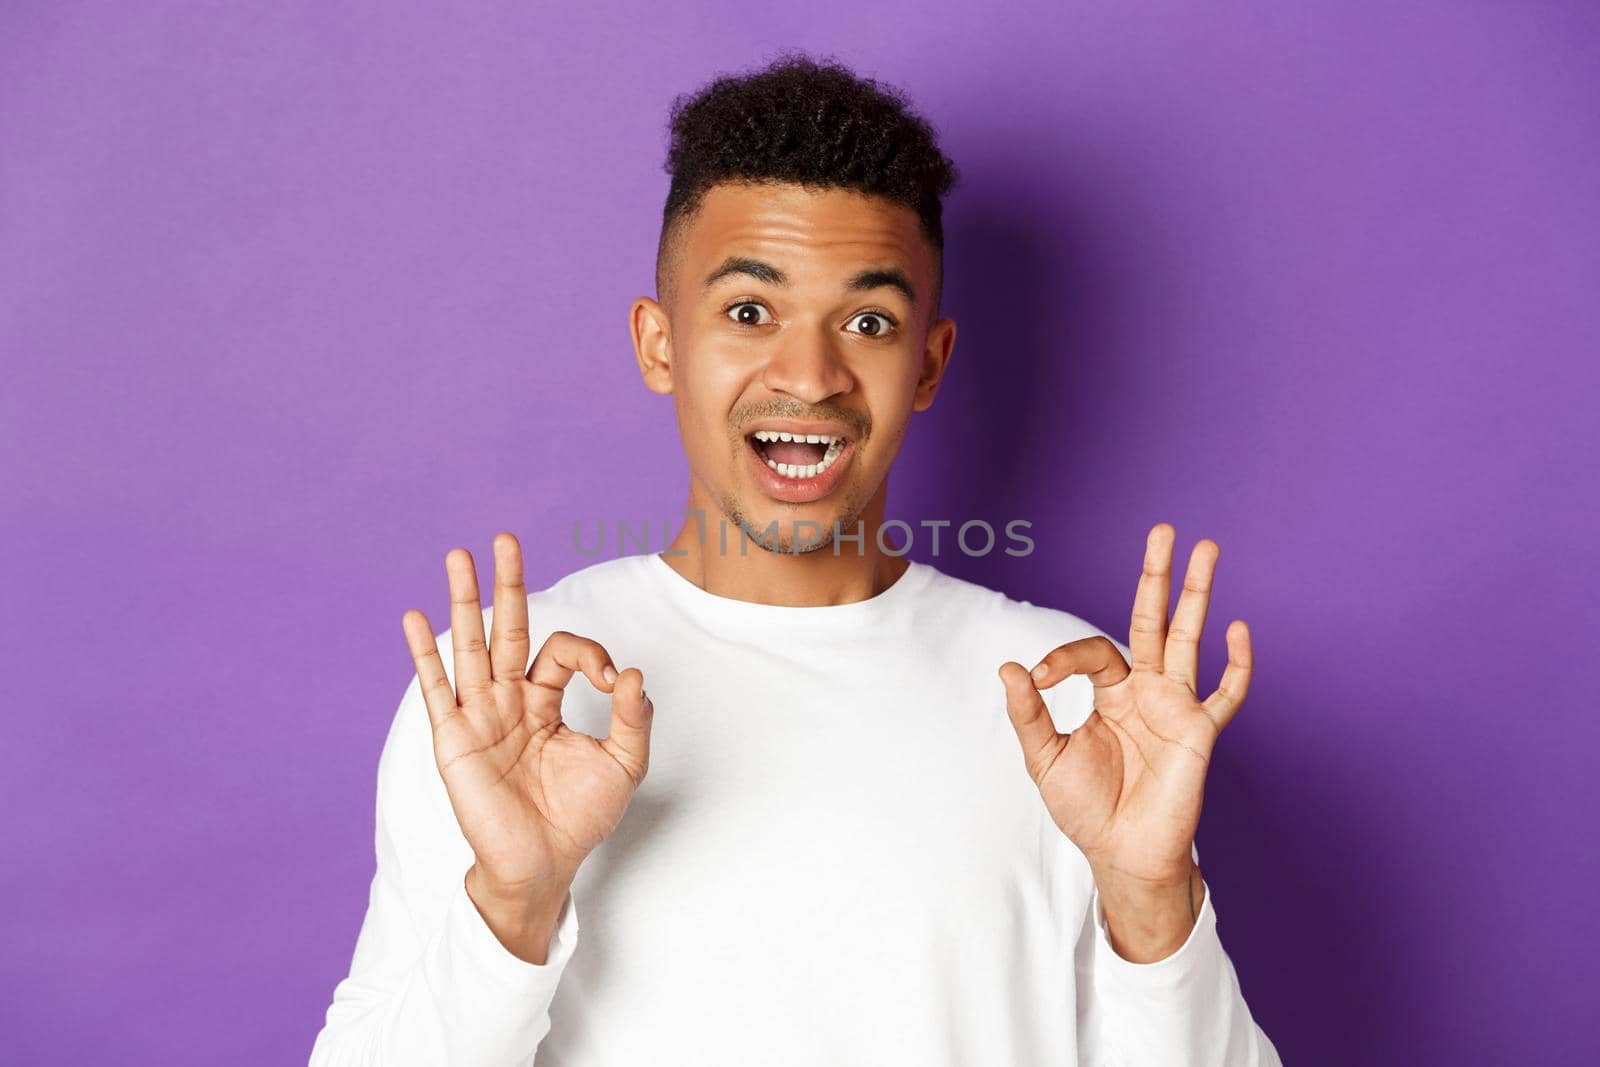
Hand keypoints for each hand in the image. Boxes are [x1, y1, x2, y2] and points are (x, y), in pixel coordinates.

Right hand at [401, 532, 653, 959]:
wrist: (542, 866)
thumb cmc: (579, 818)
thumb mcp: (623, 764)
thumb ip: (633, 719)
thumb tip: (633, 674)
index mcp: (545, 702)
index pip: (563, 653)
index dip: (592, 657)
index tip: (613, 683)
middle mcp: (509, 701)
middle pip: (507, 630)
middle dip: (507, 585)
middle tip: (505, 539)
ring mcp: (479, 716)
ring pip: (471, 647)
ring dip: (464, 601)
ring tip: (457, 556)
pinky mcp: (455, 739)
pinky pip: (437, 689)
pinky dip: (425, 653)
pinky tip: (414, 618)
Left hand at [998, 523, 1252, 958]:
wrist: (1122, 854)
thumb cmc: (1086, 808)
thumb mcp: (1044, 757)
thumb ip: (1028, 713)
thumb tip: (1009, 666)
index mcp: (1111, 691)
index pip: (1093, 650)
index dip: (1064, 658)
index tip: (1041, 680)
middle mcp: (1147, 690)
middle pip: (1153, 620)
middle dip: (1158, 577)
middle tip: (1165, 530)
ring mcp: (1177, 707)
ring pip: (1189, 640)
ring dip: (1197, 596)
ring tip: (1207, 550)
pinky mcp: (1200, 732)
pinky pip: (1226, 694)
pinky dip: (1236, 664)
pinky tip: (1238, 630)